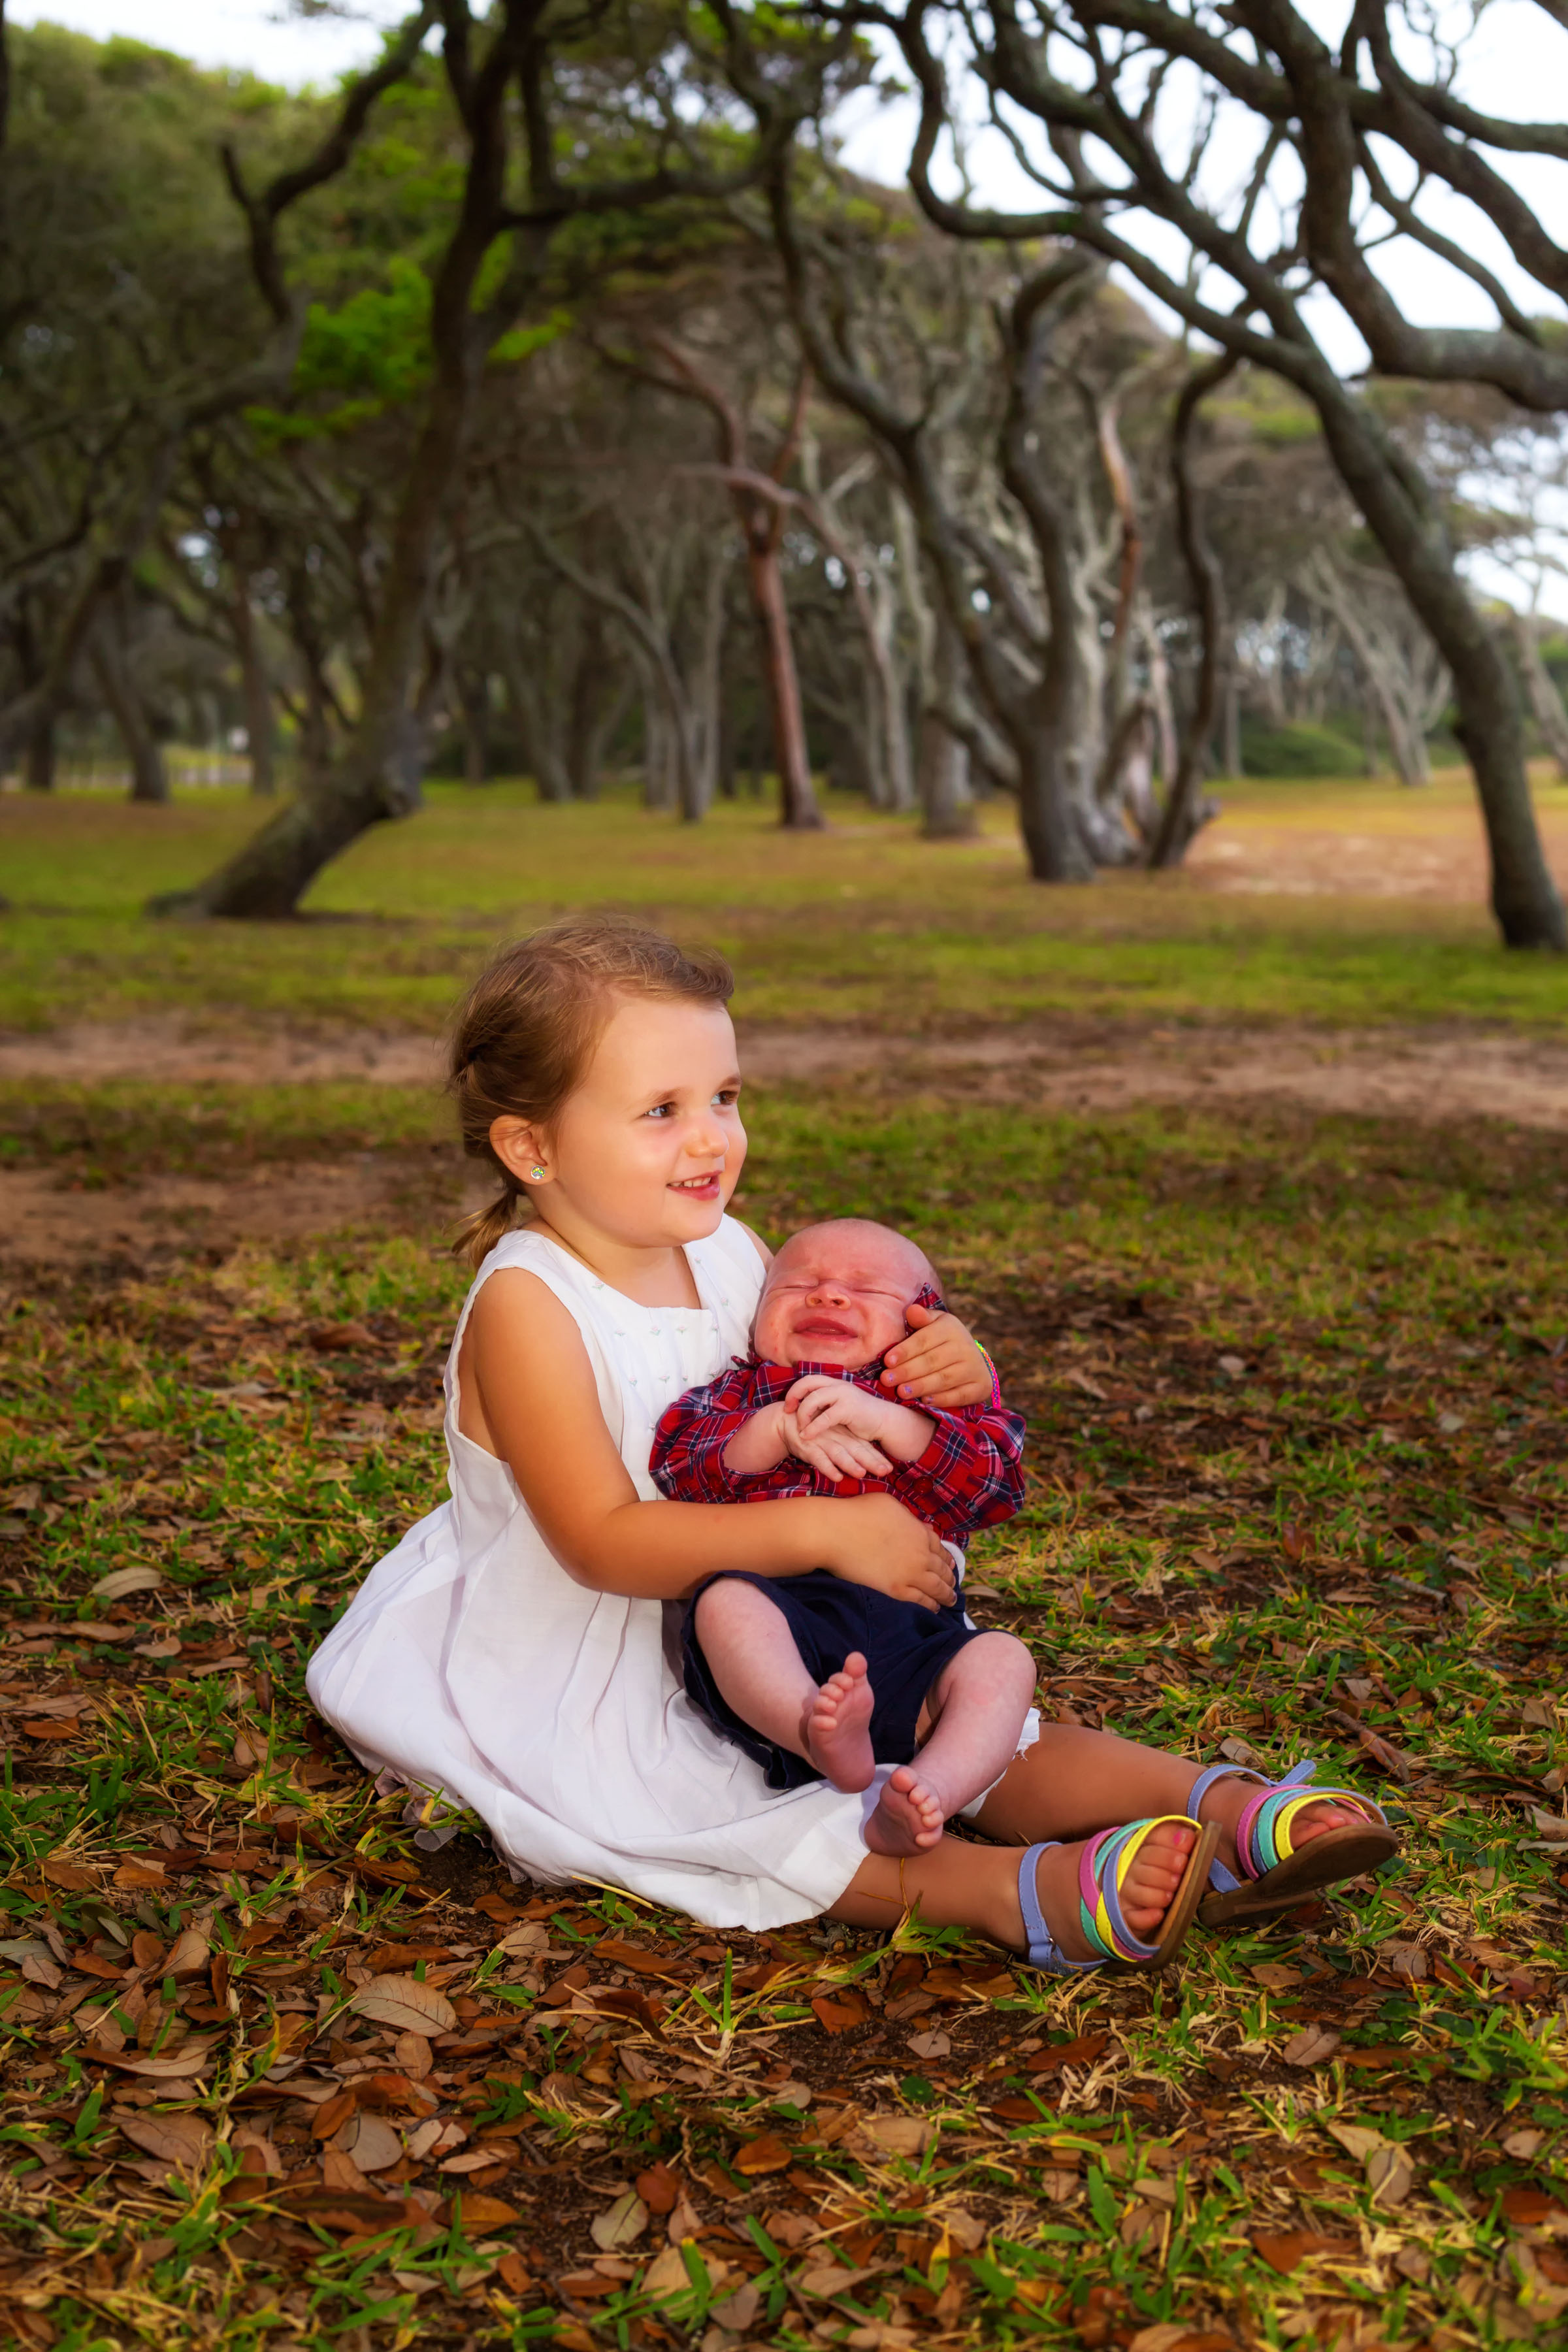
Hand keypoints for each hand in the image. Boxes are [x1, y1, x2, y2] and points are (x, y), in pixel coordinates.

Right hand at [782, 1411, 891, 1482]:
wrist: (787, 1419)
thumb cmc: (815, 1429)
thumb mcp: (834, 1433)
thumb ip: (848, 1444)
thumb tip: (866, 1462)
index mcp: (844, 1434)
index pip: (863, 1446)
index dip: (876, 1457)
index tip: (890, 1468)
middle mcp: (836, 1437)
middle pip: (856, 1450)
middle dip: (871, 1461)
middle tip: (885, 1471)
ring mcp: (822, 1442)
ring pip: (839, 1454)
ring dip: (850, 1464)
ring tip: (861, 1473)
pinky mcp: (808, 1447)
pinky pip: (819, 1458)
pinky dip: (827, 1467)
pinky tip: (836, 1477)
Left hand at [785, 1374, 890, 1445]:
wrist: (883, 1421)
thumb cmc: (859, 1417)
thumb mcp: (839, 1406)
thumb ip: (824, 1405)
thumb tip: (802, 1410)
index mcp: (834, 1383)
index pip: (808, 1379)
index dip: (795, 1391)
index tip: (787, 1406)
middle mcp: (837, 1385)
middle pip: (807, 1383)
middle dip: (793, 1397)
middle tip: (787, 1412)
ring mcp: (843, 1395)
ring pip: (813, 1400)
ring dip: (802, 1415)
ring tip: (799, 1428)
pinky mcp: (849, 1409)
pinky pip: (824, 1417)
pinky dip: (812, 1428)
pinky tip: (806, 1436)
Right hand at [822, 1494, 956, 1610]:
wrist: (838, 1533)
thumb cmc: (859, 1513)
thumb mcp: (889, 1504)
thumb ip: (907, 1517)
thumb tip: (915, 1525)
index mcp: (920, 1532)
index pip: (939, 1547)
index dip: (946, 1556)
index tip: (950, 1563)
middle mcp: (921, 1554)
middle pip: (941, 1568)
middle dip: (949, 1577)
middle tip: (952, 1583)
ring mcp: (911, 1573)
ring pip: (937, 1587)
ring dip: (946, 1594)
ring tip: (951, 1599)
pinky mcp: (896, 1589)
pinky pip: (920, 1600)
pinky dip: (931, 1604)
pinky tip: (935, 1608)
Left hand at [880, 1304, 990, 1406]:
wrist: (972, 1359)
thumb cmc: (941, 1340)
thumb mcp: (933, 1324)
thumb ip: (921, 1318)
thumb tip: (912, 1310)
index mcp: (950, 1328)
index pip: (924, 1340)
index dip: (905, 1350)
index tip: (887, 1361)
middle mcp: (965, 1347)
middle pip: (932, 1361)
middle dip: (907, 1371)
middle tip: (887, 1380)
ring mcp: (974, 1367)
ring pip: (944, 1379)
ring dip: (921, 1386)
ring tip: (901, 1392)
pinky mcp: (980, 1386)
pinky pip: (959, 1395)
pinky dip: (942, 1399)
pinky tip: (925, 1400)